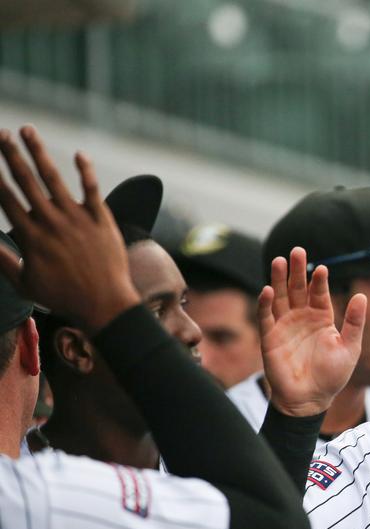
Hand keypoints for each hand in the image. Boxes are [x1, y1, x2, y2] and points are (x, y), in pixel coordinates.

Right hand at [0, 126, 137, 331]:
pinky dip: (85, 171)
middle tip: (0, 133)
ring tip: (27, 130)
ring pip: (55, 179)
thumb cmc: (63, 297)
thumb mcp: (25, 283)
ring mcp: (79, 219)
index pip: (6, 199)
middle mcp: (53, 222)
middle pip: (26, 182)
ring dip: (39, 152)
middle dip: (10, 154)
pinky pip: (93, 190)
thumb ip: (3, 260)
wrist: (106, 304)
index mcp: (32, 236)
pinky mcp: (102, 220)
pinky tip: (78, 153)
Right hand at [258, 247, 364, 416]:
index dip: (319, 281)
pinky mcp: (270, 338)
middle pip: (297, 288)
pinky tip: (267, 289)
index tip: (322, 268)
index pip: (318, 293)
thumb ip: (354, 322)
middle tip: (296, 251)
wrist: (310, 400)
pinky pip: (266, 317)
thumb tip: (361, 296)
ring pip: (280, 297)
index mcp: (321, 318)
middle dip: (296, 270)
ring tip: (280, 261)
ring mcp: (284, 326)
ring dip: (278, 279)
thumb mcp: (350, 348)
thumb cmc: (331, 376)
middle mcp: (301, 318)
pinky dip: (265, 303)